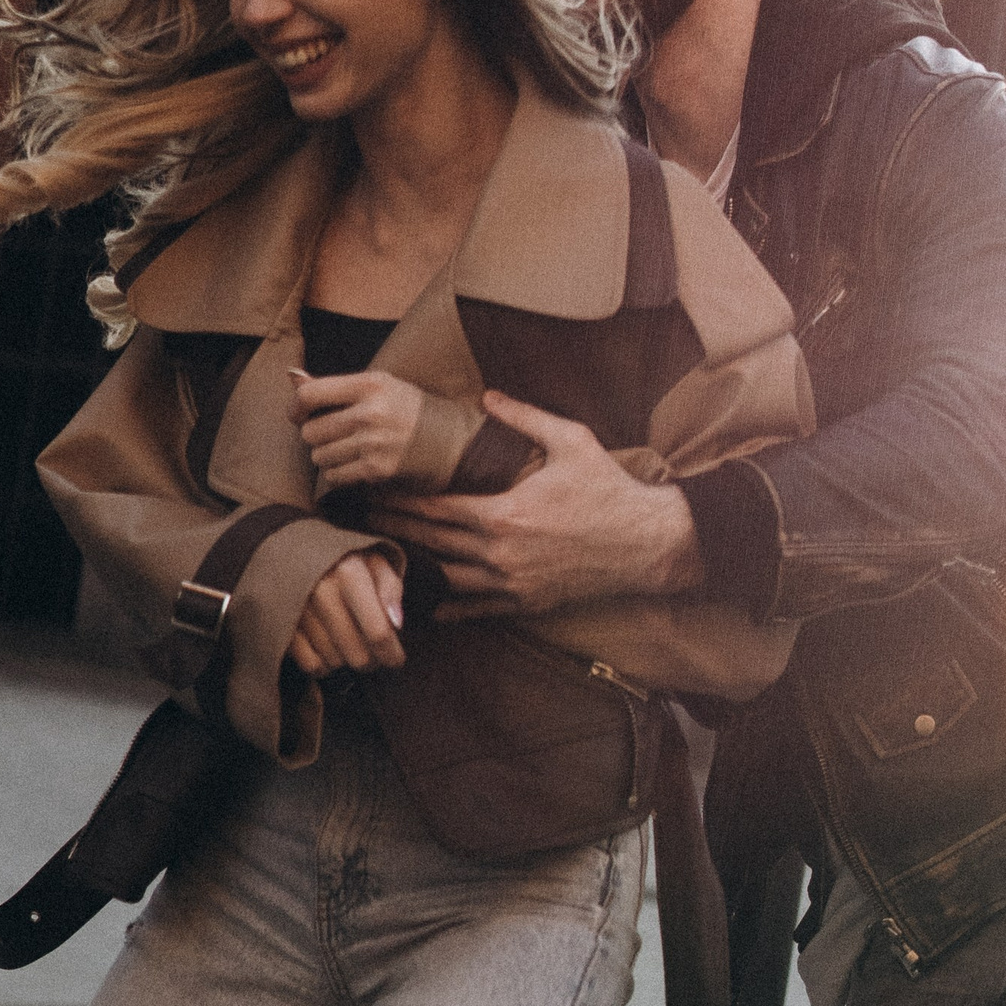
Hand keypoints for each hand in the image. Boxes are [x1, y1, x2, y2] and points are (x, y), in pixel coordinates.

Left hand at [288, 368, 424, 492]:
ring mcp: (374, 443)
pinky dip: (338, 473)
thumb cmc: (405, 408)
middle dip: (315, 435)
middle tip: (331, 433)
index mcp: (370, 385)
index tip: (298, 413)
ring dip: (326, 455)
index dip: (295, 406)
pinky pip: (334, 476)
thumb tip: (292, 377)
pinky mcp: (378, 469)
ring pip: (319, 456)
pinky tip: (354, 463)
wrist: (448, 439)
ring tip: (346, 448)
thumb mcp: (377, 385)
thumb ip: (334, 385)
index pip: (310, 394)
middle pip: (310, 431)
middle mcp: (371, 413)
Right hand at [288, 549, 406, 675]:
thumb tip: (397, 624)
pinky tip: (332, 651)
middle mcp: (321, 592)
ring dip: (349, 660)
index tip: (397, 660)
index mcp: (349, 573)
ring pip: (336, 661)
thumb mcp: (375, 562)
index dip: (392, 654)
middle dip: (374, 660)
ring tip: (354, 646)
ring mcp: (298, 611)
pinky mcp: (283, 626)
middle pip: (358, 654)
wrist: (293, 551)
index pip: (378, 631)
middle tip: (377, 653)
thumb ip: (391, 589)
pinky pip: (311, 664)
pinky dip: (325, 666)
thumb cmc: (345, 560)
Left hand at [372, 392, 701, 618]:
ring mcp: (511, 584)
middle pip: (430, 543)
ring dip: (412, 567)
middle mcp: (500, 554)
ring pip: (445, 580)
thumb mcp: (572, 441)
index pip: (435, 508)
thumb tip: (487, 396)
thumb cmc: (610, 489)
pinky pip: (475, 609)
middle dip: (392, 529)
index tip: (370, 492)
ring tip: (382, 557)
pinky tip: (425, 601)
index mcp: (504, 513)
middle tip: (357, 521)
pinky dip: (447, 606)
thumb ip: (524, 418)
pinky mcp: (526, 603)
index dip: (398, 500)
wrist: (647, 542)